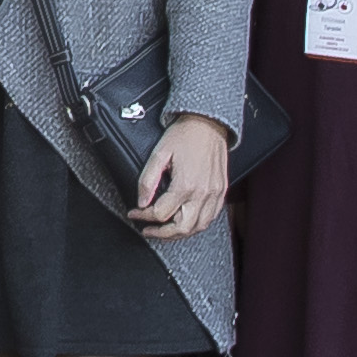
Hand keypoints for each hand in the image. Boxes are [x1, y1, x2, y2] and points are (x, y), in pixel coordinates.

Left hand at [126, 116, 232, 240]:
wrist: (208, 123)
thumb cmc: (185, 135)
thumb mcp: (159, 153)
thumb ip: (147, 180)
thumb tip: (141, 201)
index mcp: (185, 184)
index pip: (161, 213)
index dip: (143, 216)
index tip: (134, 213)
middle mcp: (202, 193)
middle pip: (181, 228)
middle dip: (161, 233)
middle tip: (148, 230)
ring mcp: (214, 194)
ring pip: (198, 227)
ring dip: (180, 233)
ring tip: (165, 230)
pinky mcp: (221, 191)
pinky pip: (211, 217)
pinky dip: (197, 224)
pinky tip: (186, 220)